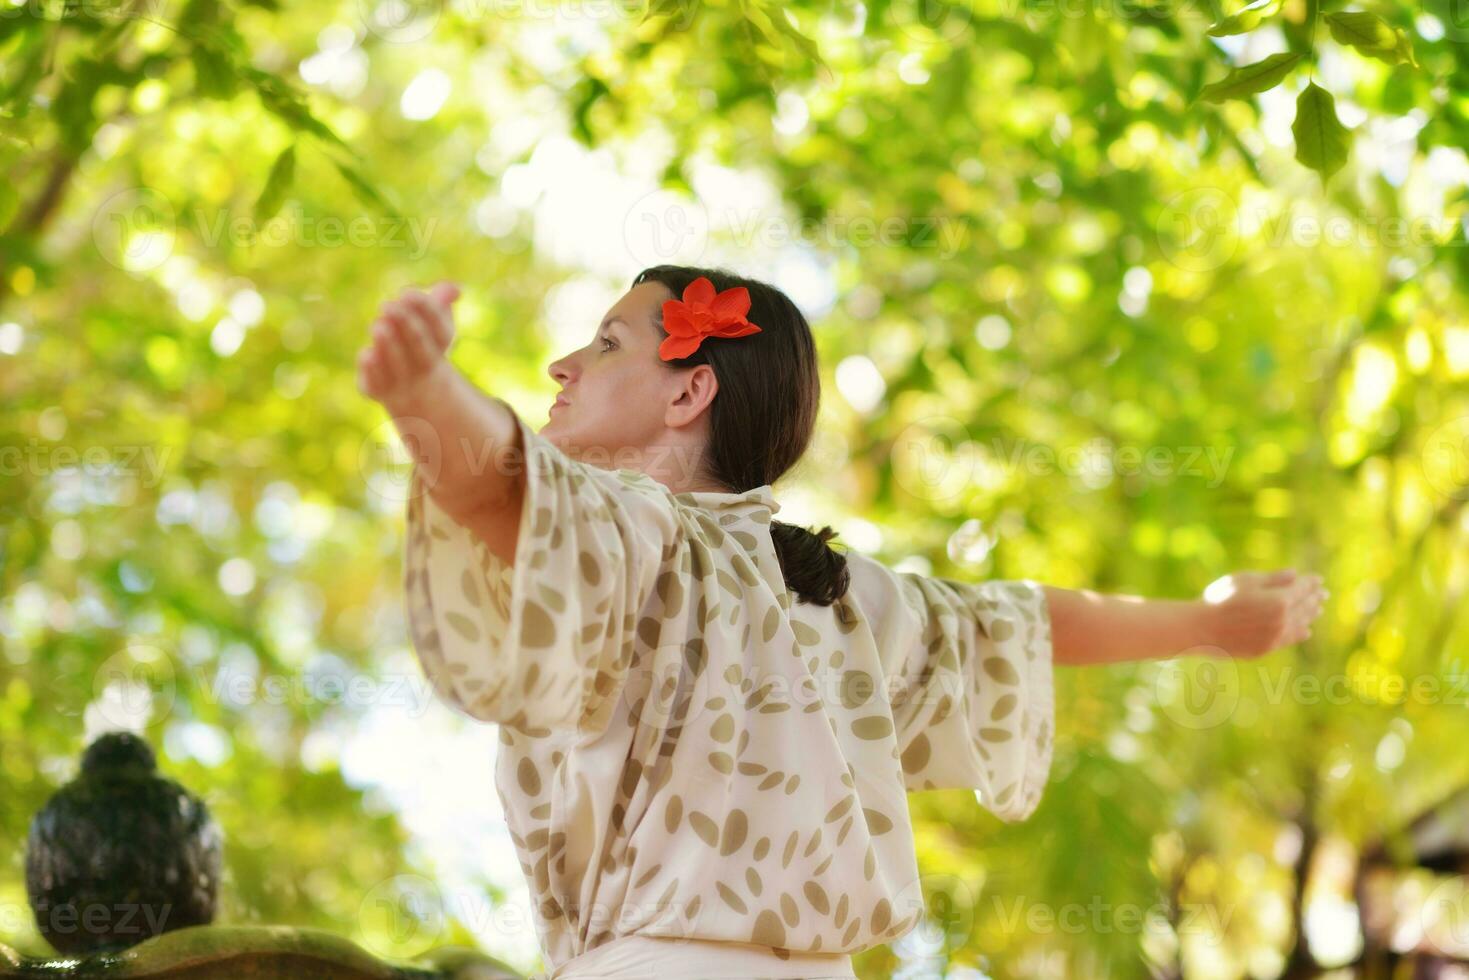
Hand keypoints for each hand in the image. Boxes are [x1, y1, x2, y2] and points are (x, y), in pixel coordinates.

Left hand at [357, 281, 460, 408]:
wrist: (410, 390)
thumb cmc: (420, 342)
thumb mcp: (431, 321)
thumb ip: (440, 301)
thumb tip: (455, 289)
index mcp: (440, 347)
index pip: (439, 331)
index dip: (425, 311)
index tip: (409, 293)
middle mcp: (423, 367)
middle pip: (420, 346)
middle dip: (406, 325)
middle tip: (388, 305)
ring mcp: (401, 381)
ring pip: (397, 364)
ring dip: (388, 345)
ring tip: (378, 326)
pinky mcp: (376, 390)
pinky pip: (376, 384)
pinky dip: (372, 370)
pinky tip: (367, 354)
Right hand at [1200, 568, 1326, 658]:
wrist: (1200, 630)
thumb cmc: (1219, 599)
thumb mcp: (1244, 581)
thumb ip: (1272, 579)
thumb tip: (1294, 575)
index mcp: (1279, 600)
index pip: (1302, 589)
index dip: (1311, 582)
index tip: (1317, 579)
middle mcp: (1283, 620)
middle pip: (1304, 606)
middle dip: (1314, 598)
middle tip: (1323, 593)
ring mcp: (1276, 636)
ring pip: (1300, 624)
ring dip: (1310, 615)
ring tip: (1317, 610)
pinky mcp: (1267, 648)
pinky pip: (1290, 639)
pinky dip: (1300, 633)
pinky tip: (1306, 630)